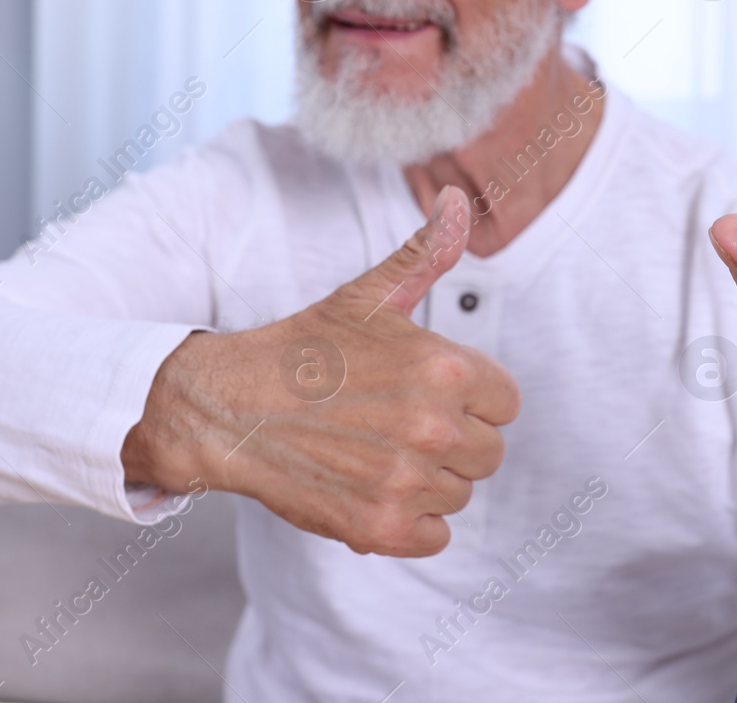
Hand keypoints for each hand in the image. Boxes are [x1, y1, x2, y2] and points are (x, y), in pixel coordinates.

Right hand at [122, 186, 519, 556]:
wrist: (229, 409)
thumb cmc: (304, 350)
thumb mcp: (367, 297)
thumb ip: (425, 255)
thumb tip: (452, 201)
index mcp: (444, 368)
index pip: (506, 403)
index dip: (470, 398)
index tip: (426, 392)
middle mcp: (433, 426)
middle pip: (488, 452)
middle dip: (452, 441)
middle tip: (395, 424)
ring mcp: (406, 481)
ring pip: (459, 493)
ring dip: (427, 481)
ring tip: (376, 452)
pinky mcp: (380, 527)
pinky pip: (435, 536)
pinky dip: (409, 523)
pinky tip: (372, 489)